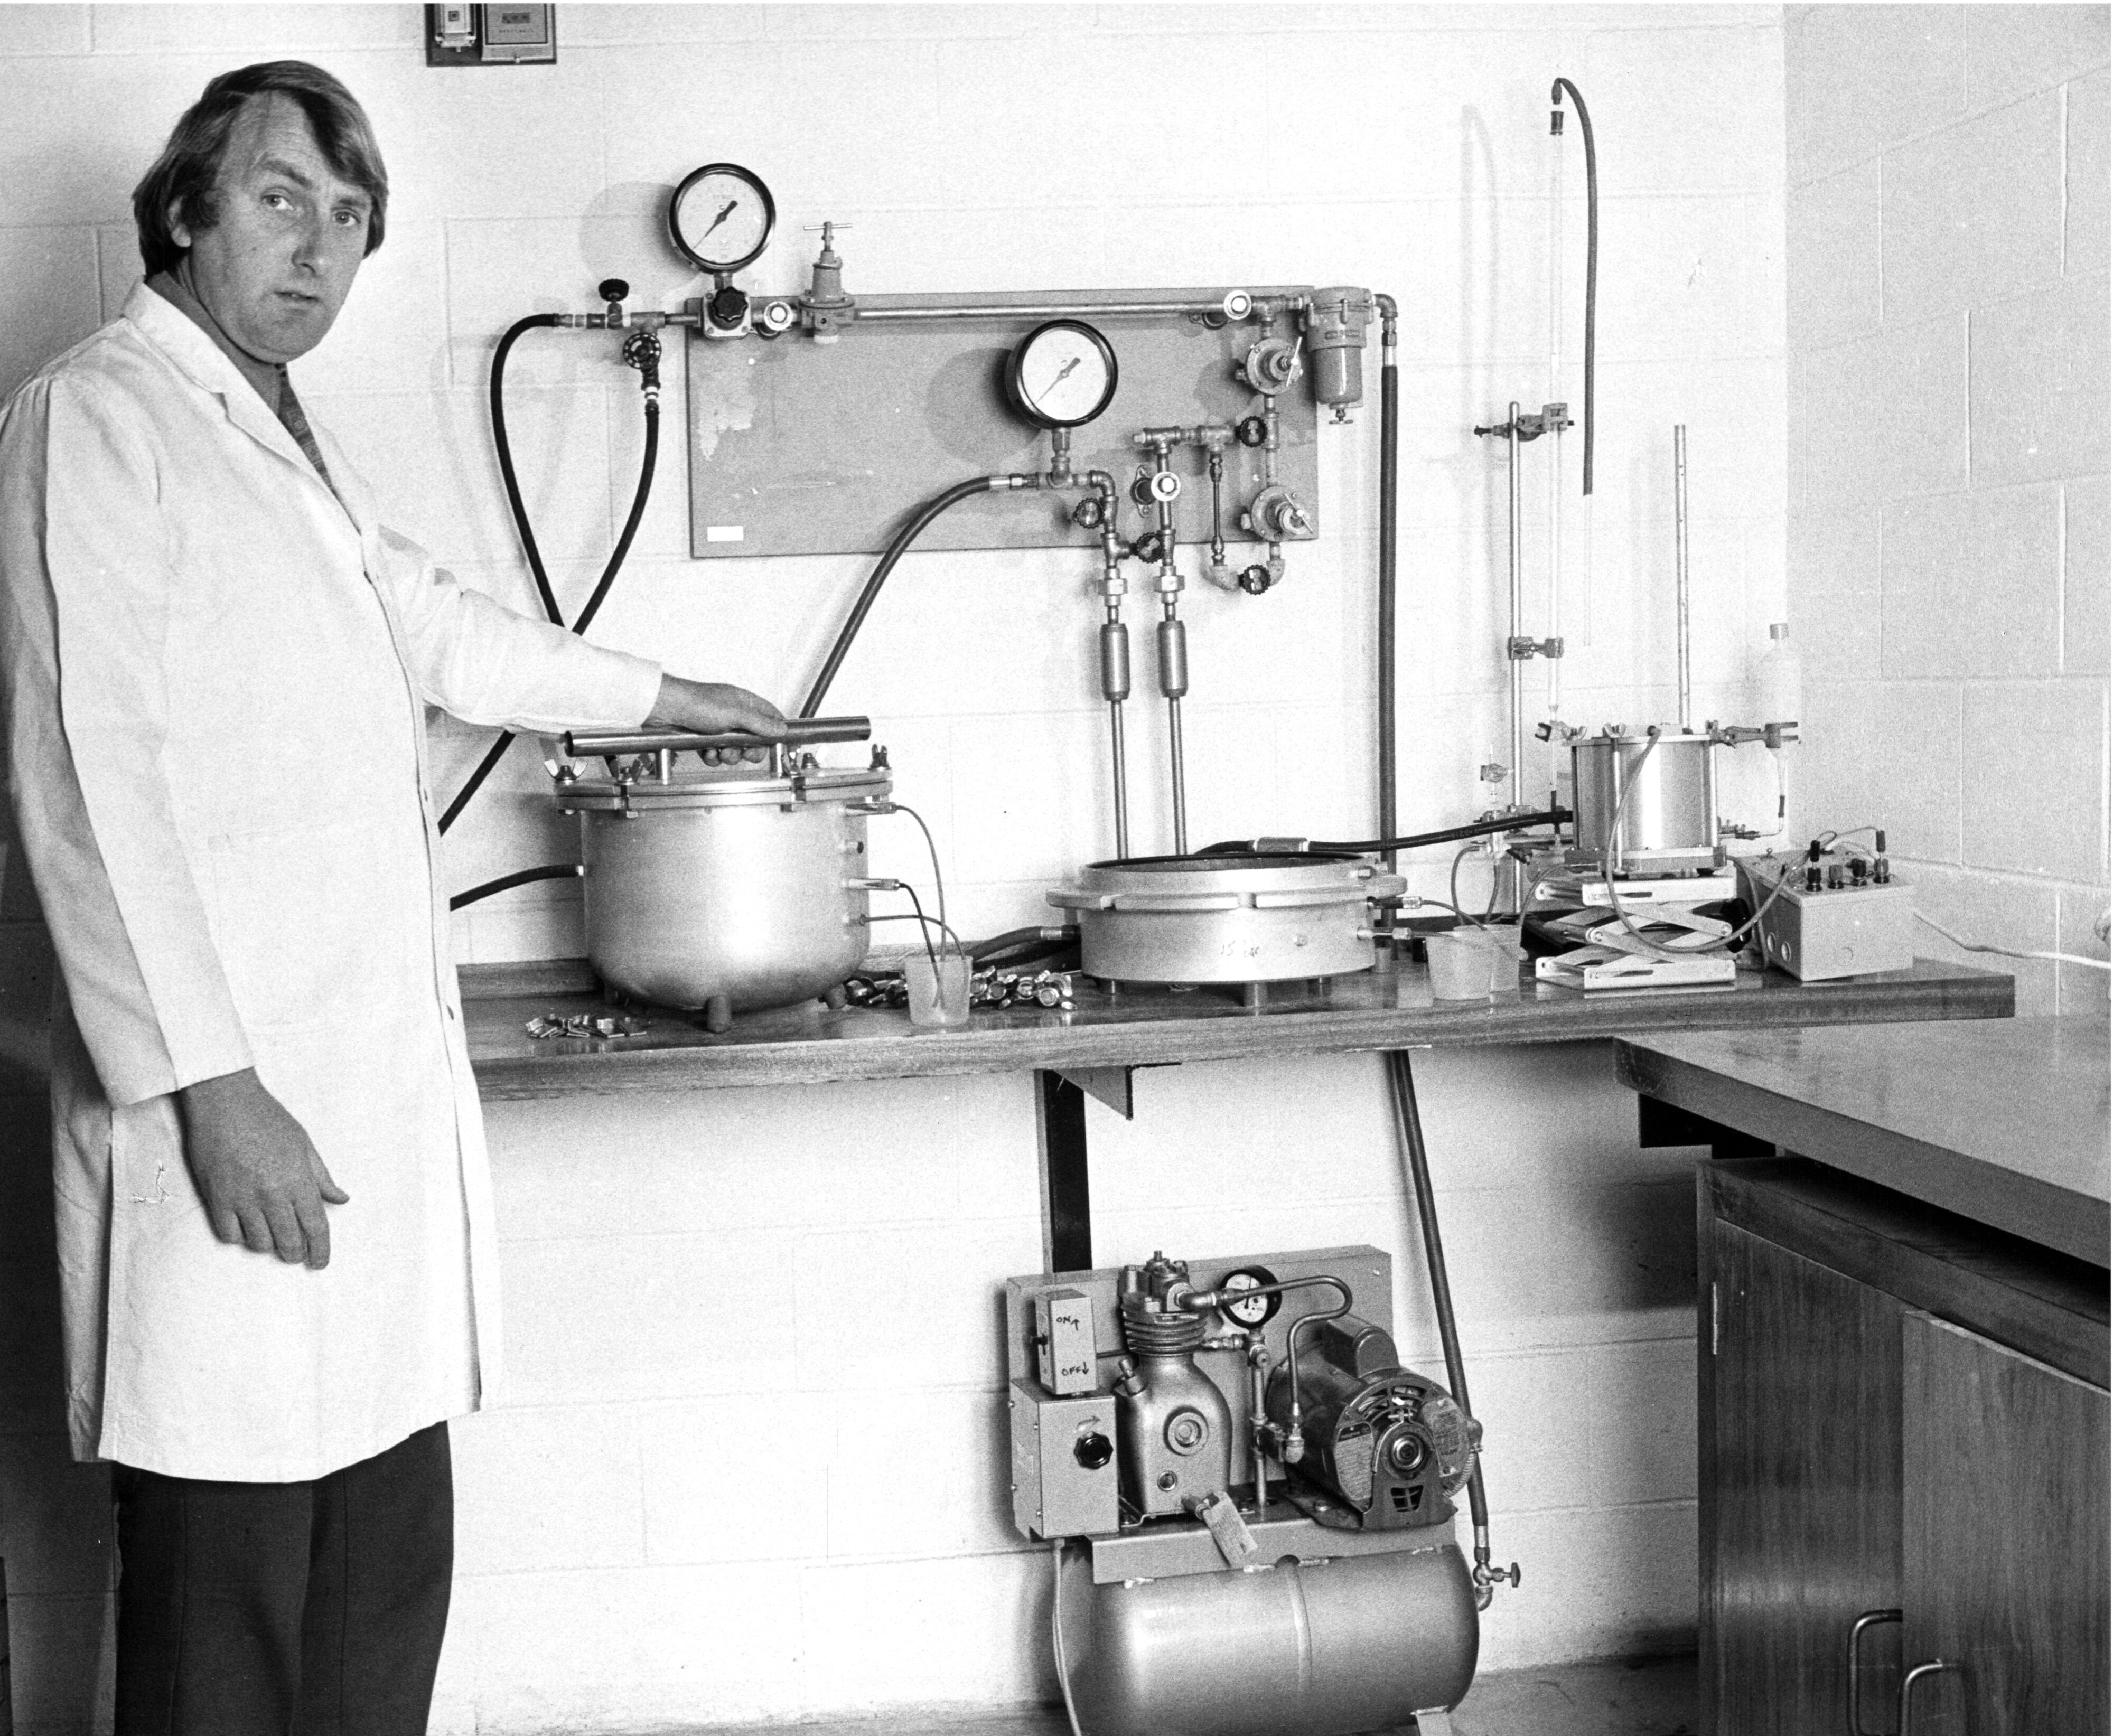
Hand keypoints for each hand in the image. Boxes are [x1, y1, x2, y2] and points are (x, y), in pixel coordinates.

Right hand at [175, 1069, 348, 1268]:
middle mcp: (272, 1194)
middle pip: (289, 1240)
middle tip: (297, 1255)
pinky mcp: (216, 1197)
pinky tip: (246, 1230)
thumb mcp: (304, 1144)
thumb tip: (341, 1198)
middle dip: (295, 1253)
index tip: (320, 1262)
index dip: (320, 1250)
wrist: (225, 1102)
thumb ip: (321, 1177)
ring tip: (272, 1238)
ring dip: (268, 1246)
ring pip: (259, 1242)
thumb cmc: (267, 1118)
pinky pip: (229, 1233)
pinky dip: (239, 1237)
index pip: (316, 1226)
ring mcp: (242, 1198)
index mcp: (298, 1180)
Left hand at [647, 675, 788, 765]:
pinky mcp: (705, 738)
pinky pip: (717, 754)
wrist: (664, 709)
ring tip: (719, 751)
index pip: (770, 716)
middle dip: (749, 750)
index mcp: (744, 702)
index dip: (776, 731)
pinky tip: (707, 752)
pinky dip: (713, 757)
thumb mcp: (735, 714)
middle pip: (754, 739)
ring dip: (729, 755)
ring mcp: (719, 727)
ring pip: (734, 749)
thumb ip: (760, 723)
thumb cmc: (696, 703)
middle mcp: (734, 714)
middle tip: (744, 752)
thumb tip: (781, 729)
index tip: (778, 745)